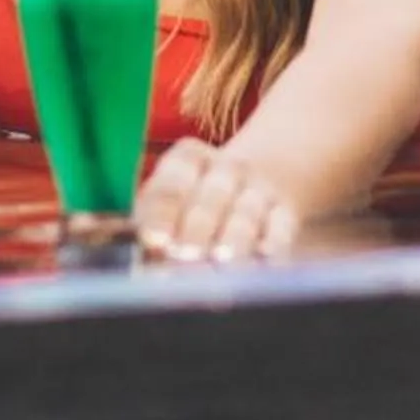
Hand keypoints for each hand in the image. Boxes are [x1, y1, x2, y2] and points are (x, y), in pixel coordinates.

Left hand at [135, 139, 300, 262]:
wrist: (263, 175)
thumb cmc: (197, 199)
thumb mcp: (171, 198)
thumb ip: (152, 222)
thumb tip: (132, 248)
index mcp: (188, 158)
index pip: (172, 182)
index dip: (162, 213)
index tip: (154, 241)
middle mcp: (226, 168)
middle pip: (211, 196)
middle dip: (197, 227)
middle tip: (184, 256)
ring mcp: (260, 188)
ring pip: (247, 213)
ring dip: (234, 238)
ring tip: (222, 261)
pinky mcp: (286, 211)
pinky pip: (282, 227)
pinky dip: (274, 243)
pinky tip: (265, 259)